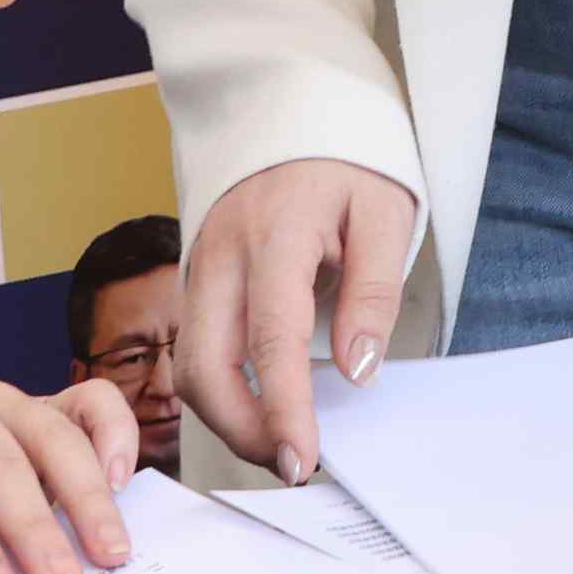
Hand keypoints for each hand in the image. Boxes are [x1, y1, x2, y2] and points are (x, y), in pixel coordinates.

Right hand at [179, 158, 418, 477]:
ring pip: (188, 366)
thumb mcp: (384, 214)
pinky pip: (194, 348)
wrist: (293, 109)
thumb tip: (359, 370)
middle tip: (295, 464)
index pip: (271, 341)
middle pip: (203, 368)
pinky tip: (262, 408)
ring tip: (283, 443)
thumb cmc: (347, 163)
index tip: (305, 459)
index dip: (284, 410)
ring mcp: (198, 268)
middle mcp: (220, 256)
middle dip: (242, 432)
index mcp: (273, 235)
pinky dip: (221, 390)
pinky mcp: (195, 280)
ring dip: (228, 418)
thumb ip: (372, 292)